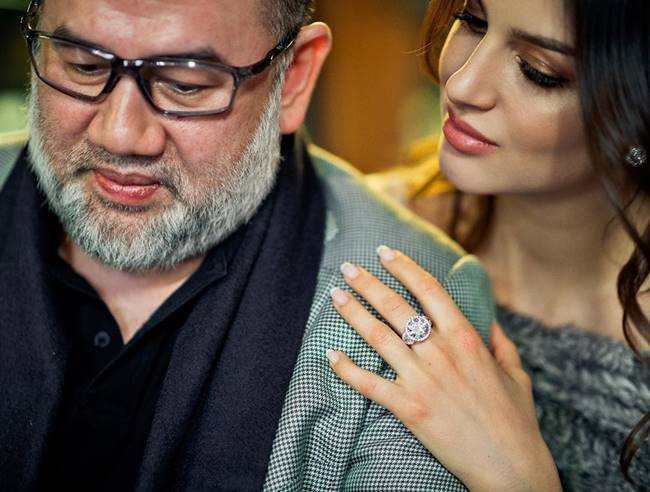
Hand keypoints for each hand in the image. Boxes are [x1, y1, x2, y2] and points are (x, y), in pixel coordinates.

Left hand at [327, 246, 560, 491]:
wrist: (510, 466)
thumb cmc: (515, 420)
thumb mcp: (516, 374)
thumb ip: (501, 343)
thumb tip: (490, 321)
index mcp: (467, 339)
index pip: (429, 290)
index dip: (404, 267)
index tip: (384, 252)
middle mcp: (442, 353)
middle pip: (397, 307)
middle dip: (368, 283)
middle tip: (348, 267)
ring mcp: (423, 380)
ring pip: (379, 336)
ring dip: (353, 313)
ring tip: (335, 296)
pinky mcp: (410, 408)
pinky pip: (369, 385)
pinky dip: (346, 369)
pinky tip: (331, 355)